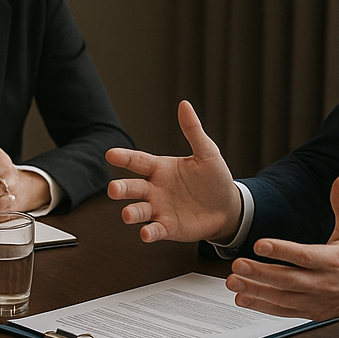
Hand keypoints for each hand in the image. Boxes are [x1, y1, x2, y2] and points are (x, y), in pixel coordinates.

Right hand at [105, 100, 240, 242]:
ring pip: (139, 210)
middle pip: (132, 188)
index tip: (110, 154)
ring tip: (127, 214)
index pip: (138, 161)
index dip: (124, 158)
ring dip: (132, 213)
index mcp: (160, 168)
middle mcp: (155, 189)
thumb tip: (184, 104)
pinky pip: (155, 230)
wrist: (228, 207)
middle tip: (113, 190)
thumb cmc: (215, 179)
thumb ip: (193, 130)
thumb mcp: (207, 152)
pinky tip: (146, 233)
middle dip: (121, 189)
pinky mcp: (168, 227)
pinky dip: (149, 232)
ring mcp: (159, 209)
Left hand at [224, 176, 338, 318]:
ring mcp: (316, 300)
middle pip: (288, 279)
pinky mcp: (309, 312)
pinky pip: (282, 311)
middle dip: (260, 273)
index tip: (259, 245)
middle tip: (237, 265)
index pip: (304, 256)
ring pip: (282, 297)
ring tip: (233, 282)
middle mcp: (323, 282)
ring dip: (255, 291)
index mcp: (333, 260)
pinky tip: (242, 299)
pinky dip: (262, 306)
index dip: (281, 251)